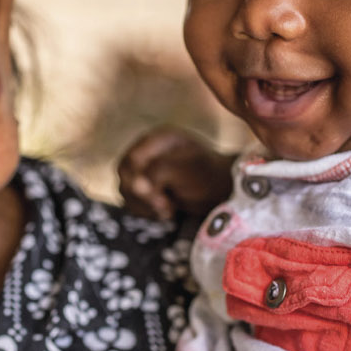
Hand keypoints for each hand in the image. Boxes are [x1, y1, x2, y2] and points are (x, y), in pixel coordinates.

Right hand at [118, 128, 234, 220]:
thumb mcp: (184, 170)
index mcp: (159, 139)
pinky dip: (145, 209)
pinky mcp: (148, 186)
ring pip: (126, 188)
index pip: (133, 160)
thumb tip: (134, 185)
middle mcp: (149, 150)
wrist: (225, 193)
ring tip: (169, 209)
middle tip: (166, 207)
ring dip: (144, 204)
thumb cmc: (208, 177)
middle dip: (143, 196)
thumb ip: (156, 173)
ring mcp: (147, 167)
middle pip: (125, 174)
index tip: (162, 199)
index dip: (141, 183)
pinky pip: (132, 199)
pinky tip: (165, 211)